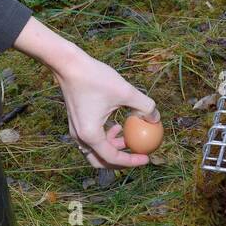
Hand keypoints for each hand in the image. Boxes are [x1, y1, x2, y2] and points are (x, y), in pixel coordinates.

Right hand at [52, 50, 157, 168]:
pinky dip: (104, 138)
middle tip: (135, 154)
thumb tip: (156, 118)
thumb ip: (144, 106)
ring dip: (112, 147)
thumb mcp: (125, 92)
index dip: (132, 161)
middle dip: (119, 160)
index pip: (113, 158)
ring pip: (95, 150)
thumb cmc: (95, 78)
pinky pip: (91, 139)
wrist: (68, 64)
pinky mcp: (75, 121)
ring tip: (126, 134)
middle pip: (100, 161)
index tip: (147, 157)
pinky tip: (116, 124)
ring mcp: (75, 130)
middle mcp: (80, 137)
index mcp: (91, 135)